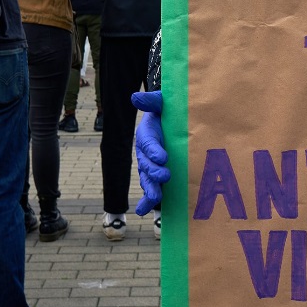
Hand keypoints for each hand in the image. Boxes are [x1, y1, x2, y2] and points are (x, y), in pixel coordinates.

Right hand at [132, 90, 169, 215]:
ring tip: (154, 197)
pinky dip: (147, 200)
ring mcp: (150, 165)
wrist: (171, 121)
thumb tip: (135, 97)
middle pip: (146, 164)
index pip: (148, 143)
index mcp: (146, 135)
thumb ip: (151, 101)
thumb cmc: (166, 111)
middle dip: (154, 172)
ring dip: (150, 188)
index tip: (163, 157)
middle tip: (164, 176)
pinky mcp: (157, 174)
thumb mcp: (161, 102)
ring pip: (147, 178)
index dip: (154, 150)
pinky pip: (151, 188)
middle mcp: (145, 152)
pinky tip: (144, 210)